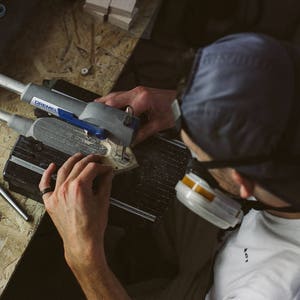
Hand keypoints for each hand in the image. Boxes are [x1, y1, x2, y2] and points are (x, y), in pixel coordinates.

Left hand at [39, 153, 112, 270]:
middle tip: (97, 160)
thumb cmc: (92, 227)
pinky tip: (52, 167)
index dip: (102, 166)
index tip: (106, 168)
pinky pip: (45, 185)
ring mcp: (56, 194)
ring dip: (72, 161)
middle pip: (78, 166)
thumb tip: (108, 174)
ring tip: (79, 157)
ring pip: (63, 170)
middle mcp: (66, 188)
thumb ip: (105, 183)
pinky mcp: (50, 202)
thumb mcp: (103, 202)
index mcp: (80, 187)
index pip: (92, 168)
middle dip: (90, 160)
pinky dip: (47, 174)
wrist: (82, 243)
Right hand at [95, 86, 176, 143]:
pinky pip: (121, 94)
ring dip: (105, 101)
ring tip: (95, 108)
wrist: (181, 100)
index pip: (123, 113)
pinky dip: (112, 99)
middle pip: (113, 99)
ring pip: (115, 94)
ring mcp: (137, 90)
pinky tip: (107, 103)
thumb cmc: (174, 109)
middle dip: (102, 108)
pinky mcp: (138, 90)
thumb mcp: (159, 124)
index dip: (116, 123)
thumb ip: (144, 133)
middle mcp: (138, 93)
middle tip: (93, 116)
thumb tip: (132, 141)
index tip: (112, 130)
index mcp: (142, 100)